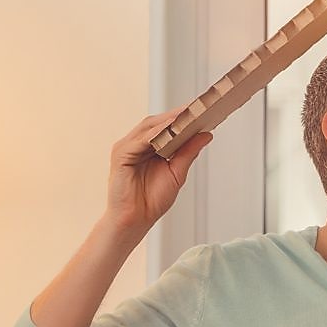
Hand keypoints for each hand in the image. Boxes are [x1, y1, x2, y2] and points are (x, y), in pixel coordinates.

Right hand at [103, 108, 212, 236]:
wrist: (136, 220)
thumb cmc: (152, 200)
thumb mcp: (177, 172)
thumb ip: (189, 152)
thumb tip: (206, 134)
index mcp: (148, 147)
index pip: (165, 126)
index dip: (182, 117)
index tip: (202, 109)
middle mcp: (136, 144)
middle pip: (157, 122)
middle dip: (177, 114)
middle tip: (197, 106)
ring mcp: (126, 148)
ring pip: (148, 127)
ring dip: (168, 120)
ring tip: (187, 113)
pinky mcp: (120, 155)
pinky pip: (140, 140)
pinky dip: (155, 133)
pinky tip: (170, 129)